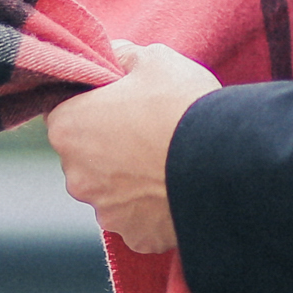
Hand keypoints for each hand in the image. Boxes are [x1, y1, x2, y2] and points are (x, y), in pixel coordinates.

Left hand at [44, 41, 219, 253]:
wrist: (228, 163)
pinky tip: (176, 187)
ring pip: (112, 190)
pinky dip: (152, 206)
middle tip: (148, 129)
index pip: (64, 112)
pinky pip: (138, 218)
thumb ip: (122, 55)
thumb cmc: (184, 107)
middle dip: (109, 144)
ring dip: (130, 178)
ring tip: (167, 160)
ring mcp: (106, 212)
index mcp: (69, 128)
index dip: (92, 104)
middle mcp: (76, 176)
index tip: (119, 102)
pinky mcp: (136, 237)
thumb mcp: (155, 59)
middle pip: (86, 155)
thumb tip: (112, 56)